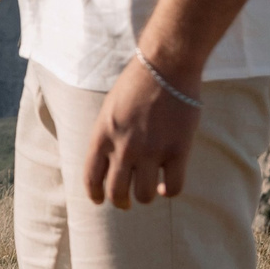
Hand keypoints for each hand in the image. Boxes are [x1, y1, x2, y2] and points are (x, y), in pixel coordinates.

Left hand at [84, 52, 202, 207]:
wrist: (166, 66)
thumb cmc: (137, 84)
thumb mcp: (110, 110)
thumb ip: (108, 137)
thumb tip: (111, 165)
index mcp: (101, 135)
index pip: (91, 178)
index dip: (95, 195)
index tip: (101, 200)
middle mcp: (123, 147)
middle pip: (116, 193)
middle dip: (120, 202)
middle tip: (126, 202)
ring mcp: (151, 150)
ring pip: (143, 195)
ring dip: (145, 196)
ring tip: (149, 188)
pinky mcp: (178, 150)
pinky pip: (173, 187)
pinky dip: (168, 191)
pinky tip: (166, 184)